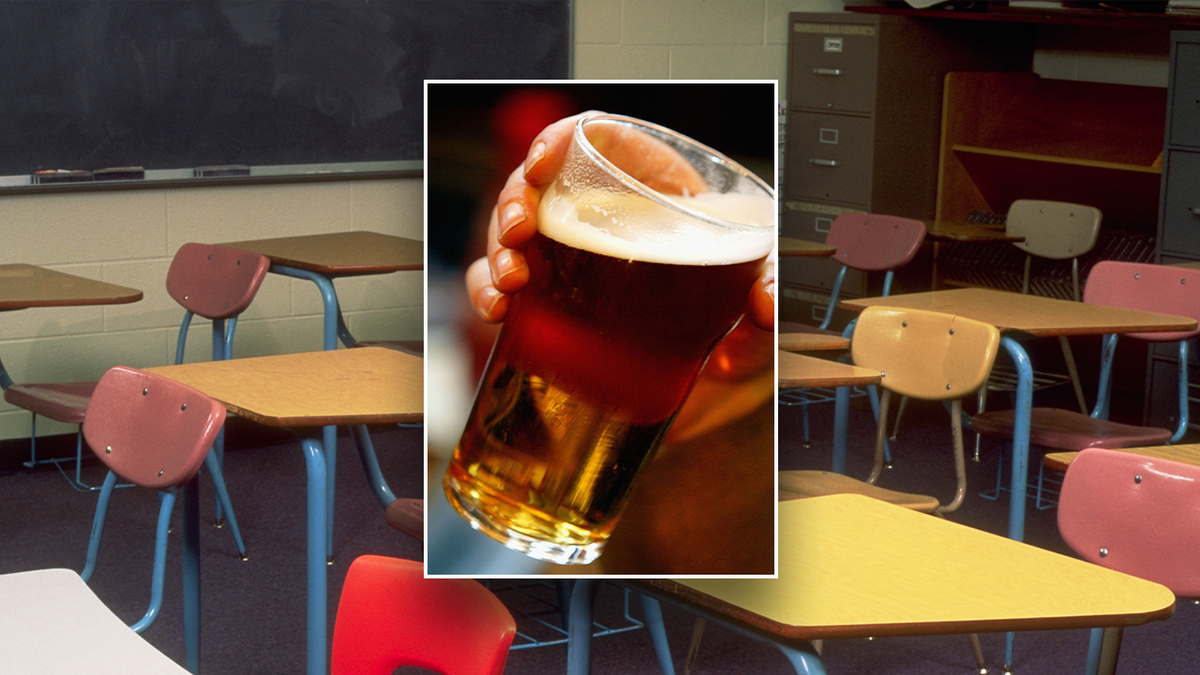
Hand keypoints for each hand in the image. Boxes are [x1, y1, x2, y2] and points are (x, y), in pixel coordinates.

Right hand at [465, 112, 774, 330]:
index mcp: (648, 186)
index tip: (541, 163)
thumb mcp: (755, 285)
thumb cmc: (731, 308)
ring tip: (508, 280)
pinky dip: (486, 291)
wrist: (708, 369)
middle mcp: (602, 215)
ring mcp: (572, 259)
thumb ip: (770, 287)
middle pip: (542, 187)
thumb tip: (765, 303)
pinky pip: (504, 284)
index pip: (596, 141)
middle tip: (517, 232)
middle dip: (514, 202)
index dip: (560, 140)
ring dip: (495, 250)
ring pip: (513, 234)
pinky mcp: (551, 302)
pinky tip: (498, 311)